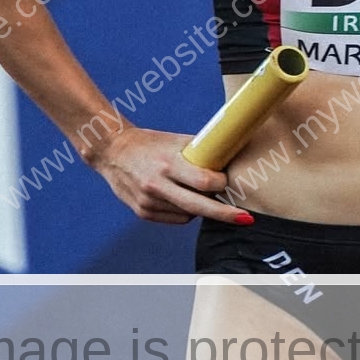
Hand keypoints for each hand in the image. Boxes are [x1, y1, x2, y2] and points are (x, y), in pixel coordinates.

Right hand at [90, 126, 252, 225]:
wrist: (112, 151)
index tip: (227, 181)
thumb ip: (198, 152)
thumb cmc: (149, 143)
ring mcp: (149, 202)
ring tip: (204, 195)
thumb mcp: (174, 140)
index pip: (201, 181)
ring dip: (202, 208)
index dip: (219, 184)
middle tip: (246, 218)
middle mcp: (157, 185)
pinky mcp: (143, 212)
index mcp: (167, 163)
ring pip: (188, 214)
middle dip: (225, 214)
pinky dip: (185, 212)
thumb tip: (229, 157)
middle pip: (199, 206)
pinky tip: (184, 199)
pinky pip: (175, 219)